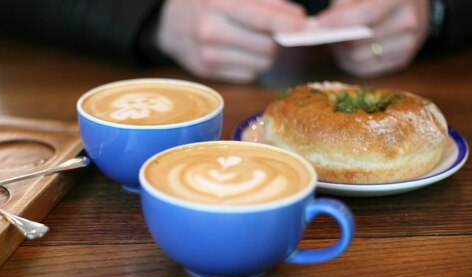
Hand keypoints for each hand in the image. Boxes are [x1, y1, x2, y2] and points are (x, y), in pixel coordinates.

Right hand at [155, 0, 305, 82]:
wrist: (168, 22)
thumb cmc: (205, 1)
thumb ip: (264, 0)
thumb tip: (294, 17)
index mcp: (217, 2)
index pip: (262, 17)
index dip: (288, 22)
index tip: (302, 23)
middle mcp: (210, 30)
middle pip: (267, 45)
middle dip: (280, 38)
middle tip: (280, 30)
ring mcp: (207, 55)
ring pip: (260, 63)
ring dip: (268, 53)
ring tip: (260, 39)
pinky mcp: (207, 72)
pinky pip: (247, 74)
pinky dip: (252, 63)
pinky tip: (242, 50)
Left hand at [316, 0, 429, 77]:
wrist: (412, 4)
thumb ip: (345, 2)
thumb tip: (326, 23)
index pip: (368, 14)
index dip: (342, 21)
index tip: (321, 23)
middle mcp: (409, 22)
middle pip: (360, 41)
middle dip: (337, 40)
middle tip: (323, 33)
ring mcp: (408, 44)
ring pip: (359, 59)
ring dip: (341, 53)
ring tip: (335, 42)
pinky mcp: (401, 61)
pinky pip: (366, 70)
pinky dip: (350, 63)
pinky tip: (345, 52)